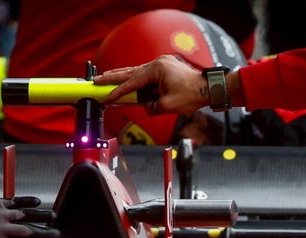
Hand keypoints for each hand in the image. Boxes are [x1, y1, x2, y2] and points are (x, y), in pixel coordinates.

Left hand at [0, 196, 58, 237]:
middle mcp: (3, 229)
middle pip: (30, 230)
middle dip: (46, 232)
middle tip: (58, 234)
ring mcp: (1, 214)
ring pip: (25, 214)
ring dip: (41, 216)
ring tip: (53, 217)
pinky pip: (16, 202)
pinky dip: (27, 201)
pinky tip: (37, 202)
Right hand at [96, 55, 210, 115]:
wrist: (208, 88)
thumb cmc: (192, 95)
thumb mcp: (168, 106)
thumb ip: (151, 107)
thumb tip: (145, 105)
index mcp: (157, 69)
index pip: (132, 83)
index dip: (118, 91)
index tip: (106, 97)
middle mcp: (158, 63)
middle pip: (129, 71)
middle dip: (112, 77)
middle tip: (97, 80)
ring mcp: (162, 64)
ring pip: (136, 72)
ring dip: (122, 77)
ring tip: (106, 78)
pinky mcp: (165, 68)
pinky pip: (146, 75)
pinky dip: (136, 80)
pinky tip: (127, 82)